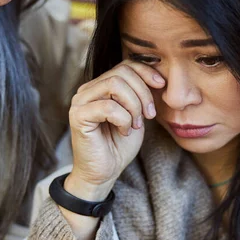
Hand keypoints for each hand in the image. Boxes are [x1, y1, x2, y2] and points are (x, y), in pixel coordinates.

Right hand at [66, 60, 165, 200]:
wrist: (105, 172)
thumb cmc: (119, 145)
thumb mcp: (136, 114)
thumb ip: (140, 94)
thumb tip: (157, 76)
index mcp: (101, 86)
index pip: (125, 66)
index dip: (146, 72)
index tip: (161, 86)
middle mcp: (87, 90)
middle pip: (121, 73)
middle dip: (142, 93)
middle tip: (149, 115)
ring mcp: (80, 101)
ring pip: (115, 85)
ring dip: (133, 106)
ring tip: (136, 124)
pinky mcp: (78, 116)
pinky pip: (108, 106)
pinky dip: (123, 119)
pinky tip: (124, 131)